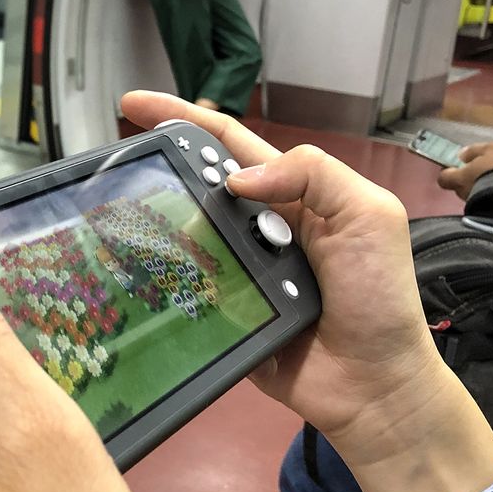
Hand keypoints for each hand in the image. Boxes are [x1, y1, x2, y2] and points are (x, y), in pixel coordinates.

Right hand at [120, 92, 455, 453]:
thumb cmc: (379, 297)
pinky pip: (182, 287)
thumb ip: (315, 175)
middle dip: (157, 168)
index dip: (182, 117)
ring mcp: (236, 269)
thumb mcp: (369, 217)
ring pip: (182, 234)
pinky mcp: (221, 311)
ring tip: (113, 216)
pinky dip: (160, 278)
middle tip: (115, 167)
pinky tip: (132, 272)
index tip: (132, 106)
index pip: (228, 143)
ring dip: (153, 223)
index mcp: (292, 194)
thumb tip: (235, 179)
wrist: (374, 385)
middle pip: (196, 184)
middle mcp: (257, 226)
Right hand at [437, 141, 492, 200]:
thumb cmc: (490, 182)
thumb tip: (443, 176)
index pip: (467, 152)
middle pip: (487, 159)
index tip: (456, 175)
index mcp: (487, 146)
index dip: (459, 163)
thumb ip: (449, 177)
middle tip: (472, 188)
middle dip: (479, 171)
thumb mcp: (462, 180)